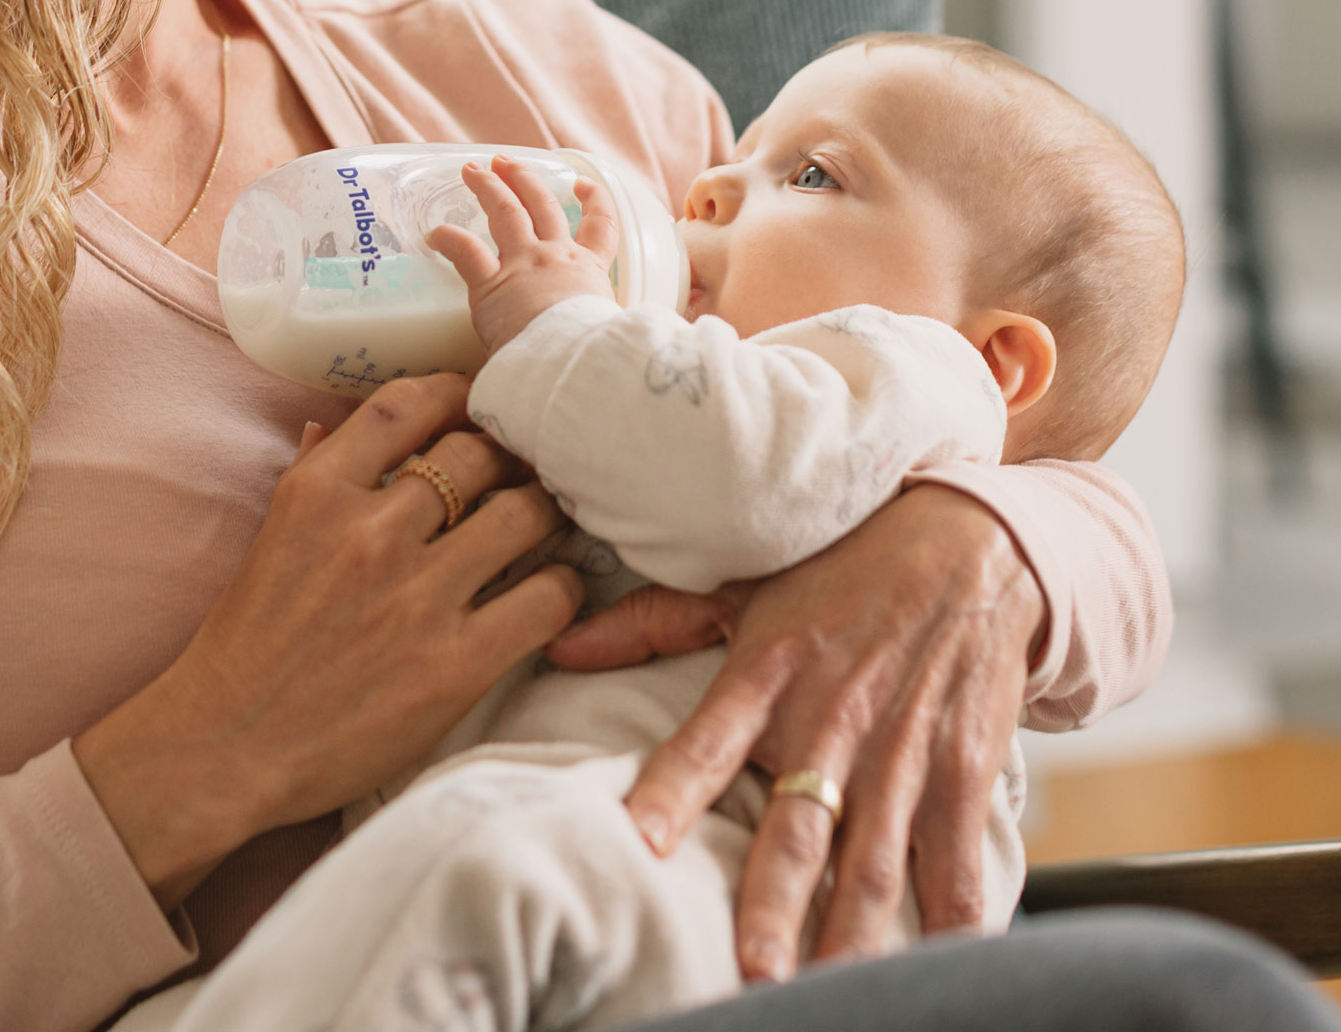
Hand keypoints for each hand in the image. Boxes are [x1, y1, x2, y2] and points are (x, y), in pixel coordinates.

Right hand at [75, 372, 582, 905]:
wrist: (226, 747)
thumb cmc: (247, 644)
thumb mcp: (270, 537)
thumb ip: (313, 475)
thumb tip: (334, 422)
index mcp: (317, 491)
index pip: (406, 404)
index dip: (455, 392)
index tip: (476, 402)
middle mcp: (370, 531)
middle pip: (476, 450)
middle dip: (509, 451)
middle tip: (526, 464)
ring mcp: (416, 597)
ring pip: (522, 513)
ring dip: (544, 510)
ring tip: (549, 518)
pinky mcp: (455, 664)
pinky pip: (545, 598)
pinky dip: (561, 585)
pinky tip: (551, 589)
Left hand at [426, 157, 617, 354]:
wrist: (575, 361)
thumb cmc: (596, 356)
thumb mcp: (608, 332)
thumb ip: (601, 326)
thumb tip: (604, 346)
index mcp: (589, 271)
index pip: (600, 227)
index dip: (593, 200)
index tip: (581, 184)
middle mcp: (556, 257)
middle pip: (541, 206)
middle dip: (523, 179)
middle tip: (506, 162)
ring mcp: (524, 264)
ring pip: (506, 213)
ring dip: (489, 188)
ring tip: (473, 170)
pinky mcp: (492, 284)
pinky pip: (466, 251)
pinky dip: (448, 239)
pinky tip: (434, 234)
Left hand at [546, 485, 1044, 980]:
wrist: (969, 544)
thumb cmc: (841, 565)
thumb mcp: (743, 585)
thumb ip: (651, 621)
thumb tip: (561, 643)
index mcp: (769, 672)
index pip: (708, 740)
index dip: (673, 789)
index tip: (640, 840)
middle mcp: (831, 721)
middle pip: (798, 828)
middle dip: (777, 904)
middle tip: (754, 969)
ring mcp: (901, 754)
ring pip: (874, 863)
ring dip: (852, 935)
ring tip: (826, 989)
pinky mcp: (962, 773)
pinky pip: (958, 862)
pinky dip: (955, 920)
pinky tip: (940, 965)